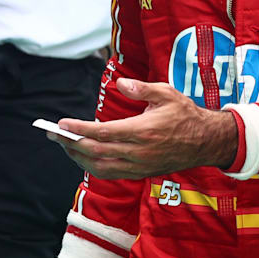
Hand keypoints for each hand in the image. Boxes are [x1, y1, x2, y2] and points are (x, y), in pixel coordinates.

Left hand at [54, 78, 237, 178]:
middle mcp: (139, 151)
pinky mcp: (140, 173)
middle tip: (52, 133)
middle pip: (95, 152)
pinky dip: (92, 167)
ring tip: (64, 144)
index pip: (103, 133)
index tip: (61, 123)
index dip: (79, 129)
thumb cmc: (185, 114)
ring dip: (78, 157)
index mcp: (143, 130)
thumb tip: (120, 83)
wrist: (206, 141)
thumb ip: (141, 88)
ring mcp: (139, 165)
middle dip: (70, 143)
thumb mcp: (167, 93)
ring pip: (99, 166)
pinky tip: (83, 157)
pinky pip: (110, 173)